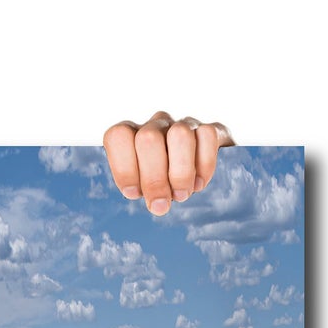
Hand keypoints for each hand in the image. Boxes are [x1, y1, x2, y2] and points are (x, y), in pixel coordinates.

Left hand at [103, 112, 234, 213]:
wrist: (194, 175)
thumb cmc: (160, 183)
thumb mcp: (142, 188)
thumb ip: (142, 192)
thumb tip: (158, 203)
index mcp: (132, 136)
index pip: (118, 136)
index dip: (124, 168)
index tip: (133, 193)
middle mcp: (156, 125)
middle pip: (148, 139)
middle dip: (154, 179)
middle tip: (161, 204)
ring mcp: (183, 124)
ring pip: (180, 135)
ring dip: (181, 173)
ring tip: (181, 195)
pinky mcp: (209, 129)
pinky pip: (207, 136)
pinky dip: (204, 166)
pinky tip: (199, 183)